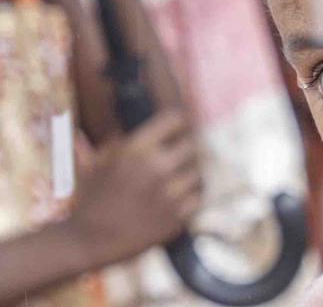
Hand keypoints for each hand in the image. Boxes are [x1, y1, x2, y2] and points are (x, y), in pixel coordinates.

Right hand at [66, 110, 201, 267]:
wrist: (86, 241)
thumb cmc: (91, 198)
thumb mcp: (99, 160)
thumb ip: (123, 140)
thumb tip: (144, 122)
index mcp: (136, 149)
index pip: (175, 119)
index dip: (177, 124)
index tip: (177, 129)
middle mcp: (156, 167)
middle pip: (192, 145)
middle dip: (184, 150)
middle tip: (178, 157)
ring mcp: (169, 193)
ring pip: (197, 172)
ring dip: (188, 175)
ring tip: (176, 180)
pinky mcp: (177, 217)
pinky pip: (198, 196)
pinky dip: (190, 197)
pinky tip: (178, 198)